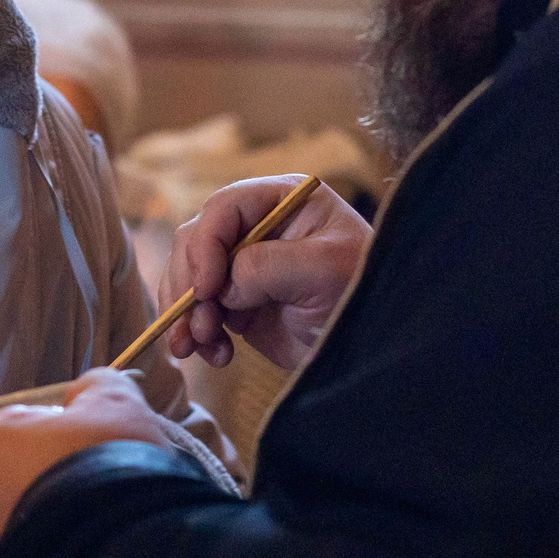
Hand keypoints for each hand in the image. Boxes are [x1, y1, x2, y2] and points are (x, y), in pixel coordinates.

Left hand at [0, 369, 175, 557]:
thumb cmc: (105, 470)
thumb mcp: (118, 408)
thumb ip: (100, 388)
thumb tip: (85, 392)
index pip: (31, 430)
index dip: (71, 441)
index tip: (103, 459)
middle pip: (21, 479)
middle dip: (54, 486)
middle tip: (100, 502)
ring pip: (20, 527)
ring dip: (49, 530)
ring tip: (92, 540)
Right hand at [163, 175, 370, 371]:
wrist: (372, 343)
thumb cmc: (360, 291)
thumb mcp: (324, 269)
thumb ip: (270, 265)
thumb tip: (223, 284)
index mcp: (281, 201)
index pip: (224, 208)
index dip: (206, 245)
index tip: (206, 288)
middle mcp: (256, 227)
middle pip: (196, 242)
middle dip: (188, 285)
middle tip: (198, 324)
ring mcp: (243, 266)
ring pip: (190, 279)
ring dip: (186, 315)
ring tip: (197, 347)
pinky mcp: (238, 303)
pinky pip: (199, 313)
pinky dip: (199, 335)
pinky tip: (218, 356)